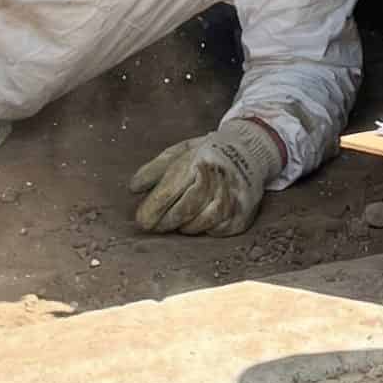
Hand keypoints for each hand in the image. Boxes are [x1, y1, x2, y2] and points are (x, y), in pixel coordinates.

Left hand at [128, 119, 282, 236]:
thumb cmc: (206, 154)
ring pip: (201, 224)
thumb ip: (154, 169)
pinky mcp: (242, 214)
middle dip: (165, 222)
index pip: (169, 192)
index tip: (142, 220)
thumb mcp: (179, 152)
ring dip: (185, 226)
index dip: (152, 209)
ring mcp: (233, 197)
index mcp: (198, 161)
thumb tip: (133, 188)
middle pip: (184, 211)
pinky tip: (199, 220)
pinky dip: (204, 229)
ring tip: (178, 221)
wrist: (249, 152)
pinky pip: (217, 230)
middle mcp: (218, 179)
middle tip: (155, 225)